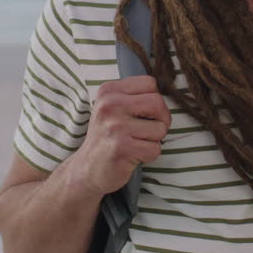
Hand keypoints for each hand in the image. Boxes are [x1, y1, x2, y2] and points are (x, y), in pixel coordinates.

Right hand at [72, 75, 170, 195]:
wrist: (87, 168)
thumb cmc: (107, 137)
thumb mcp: (111, 108)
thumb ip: (133, 96)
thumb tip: (164, 92)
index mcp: (108, 91)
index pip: (149, 83)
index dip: (155, 100)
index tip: (146, 113)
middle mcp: (110, 106)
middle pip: (158, 102)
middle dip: (162, 119)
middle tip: (151, 130)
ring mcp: (115, 127)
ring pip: (160, 128)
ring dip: (154, 140)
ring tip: (137, 143)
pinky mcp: (122, 148)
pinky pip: (155, 149)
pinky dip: (149, 155)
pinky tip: (134, 155)